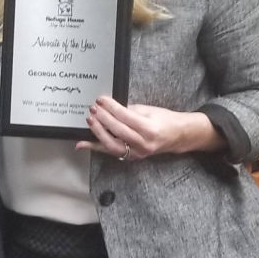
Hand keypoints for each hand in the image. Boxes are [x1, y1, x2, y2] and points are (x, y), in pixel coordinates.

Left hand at [76, 97, 218, 160]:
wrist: (176, 136)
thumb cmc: (164, 120)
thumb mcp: (149, 110)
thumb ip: (129, 111)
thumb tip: (110, 108)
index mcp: (150, 129)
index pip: (126, 117)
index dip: (111, 107)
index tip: (101, 100)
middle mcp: (143, 143)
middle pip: (118, 131)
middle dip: (103, 119)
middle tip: (93, 108)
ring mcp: (137, 153)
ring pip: (112, 145)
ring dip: (98, 133)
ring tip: (90, 120)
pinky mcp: (131, 157)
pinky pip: (111, 152)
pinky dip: (96, 147)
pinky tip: (82, 144)